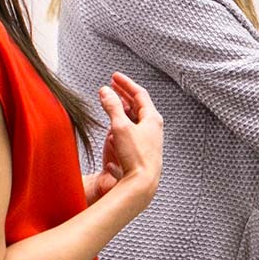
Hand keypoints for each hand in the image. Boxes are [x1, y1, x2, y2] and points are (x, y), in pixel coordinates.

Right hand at [92, 73, 162, 206]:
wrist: (142, 182)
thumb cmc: (135, 156)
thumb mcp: (120, 127)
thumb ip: (112, 107)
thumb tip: (105, 90)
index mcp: (152, 118)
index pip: (139, 94)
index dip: (126, 83)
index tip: (114, 76)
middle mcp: (153, 126)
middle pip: (138, 104)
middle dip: (124, 93)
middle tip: (112, 84)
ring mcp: (149, 137)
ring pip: (135, 116)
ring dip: (122, 106)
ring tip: (112, 99)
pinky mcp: (142, 147)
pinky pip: (132, 127)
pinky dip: (122, 120)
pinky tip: (115, 121)